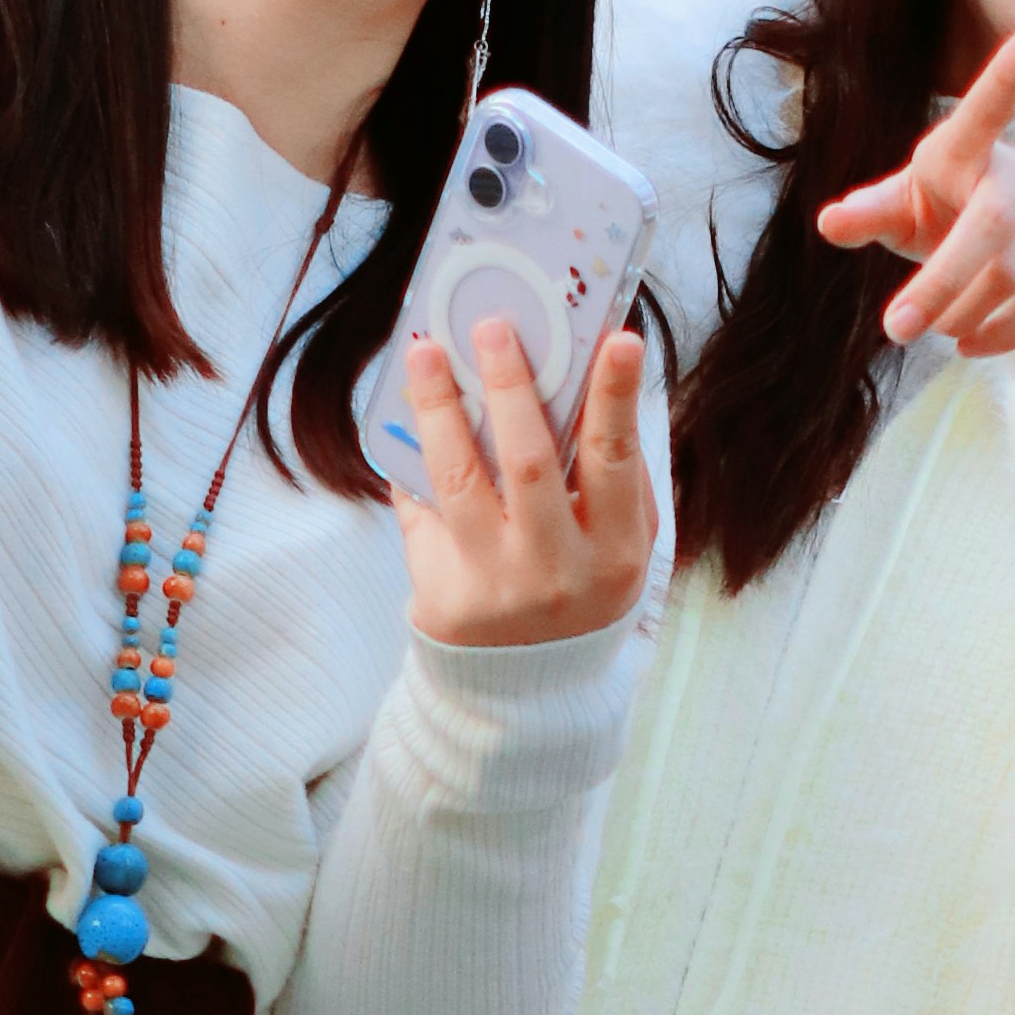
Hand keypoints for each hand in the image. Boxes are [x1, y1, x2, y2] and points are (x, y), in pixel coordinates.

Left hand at [390, 317, 653, 647]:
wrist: (526, 688)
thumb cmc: (581, 586)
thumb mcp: (616, 543)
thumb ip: (608, 477)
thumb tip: (577, 381)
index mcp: (614, 550)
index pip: (616, 461)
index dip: (616, 398)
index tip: (617, 338)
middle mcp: (556, 569)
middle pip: (529, 462)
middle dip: (508, 386)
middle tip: (490, 326)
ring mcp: (495, 585)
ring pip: (458, 479)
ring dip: (438, 407)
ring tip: (424, 353)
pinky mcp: (443, 594)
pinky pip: (420, 510)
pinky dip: (408, 459)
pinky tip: (398, 415)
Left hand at [820, 21, 1014, 359]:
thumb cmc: (952, 211)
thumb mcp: (908, 208)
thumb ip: (872, 213)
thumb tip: (828, 223)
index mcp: (970, 146)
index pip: (992, 104)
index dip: (1014, 69)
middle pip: (990, 228)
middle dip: (940, 283)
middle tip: (897, 329)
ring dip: (965, 315)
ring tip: (937, 331)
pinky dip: (1002, 335)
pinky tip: (973, 344)